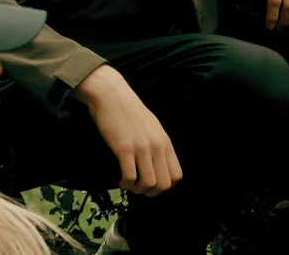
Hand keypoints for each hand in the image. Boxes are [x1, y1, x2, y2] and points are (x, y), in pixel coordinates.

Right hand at [73, 65, 182, 196]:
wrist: (112, 96)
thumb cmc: (129, 110)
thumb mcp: (152, 126)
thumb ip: (157, 144)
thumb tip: (158, 164)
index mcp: (165, 142)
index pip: (176, 175)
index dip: (165, 186)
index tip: (152, 184)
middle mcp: (157, 146)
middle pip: (164, 184)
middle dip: (151, 192)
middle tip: (139, 188)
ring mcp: (141, 148)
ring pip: (148, 183)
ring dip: (138, 190)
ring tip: (129, 184)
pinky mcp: (124, 149)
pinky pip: (130, 176)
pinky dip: (126, 184)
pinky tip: (121, 180)